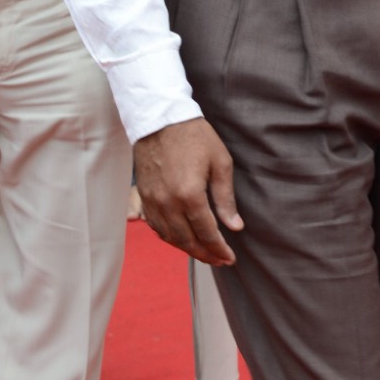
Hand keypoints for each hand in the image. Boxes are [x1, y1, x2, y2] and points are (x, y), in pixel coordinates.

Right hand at [133, 117, 243, 265]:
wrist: (160, 118)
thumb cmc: (195, 137)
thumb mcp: (220, 163)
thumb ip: (226, 199)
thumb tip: (235, 226)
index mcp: (190, 195)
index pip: (207, 233)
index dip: (220, 249)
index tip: (231, 258)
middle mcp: (168, 203)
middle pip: (187, 241)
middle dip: (206, 255)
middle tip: (220, 261)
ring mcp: (153, 201)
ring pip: (170, 237)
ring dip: (188, 249)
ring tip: (204, 253)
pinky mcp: (144, 196)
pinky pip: (156, 226)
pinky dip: (170, 237)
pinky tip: (182, 239)